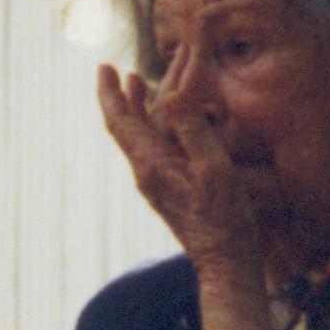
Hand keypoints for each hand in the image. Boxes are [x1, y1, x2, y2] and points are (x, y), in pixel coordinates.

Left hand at [98, 65, 268, 275]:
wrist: (225, 262)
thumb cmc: (225, 218)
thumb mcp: (215, 169)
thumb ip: (193, 131)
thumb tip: (170, 96)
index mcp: (151, 164)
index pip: (121, 121)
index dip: (111, 93)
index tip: (104, 67)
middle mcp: (146, 172)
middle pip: (126, 126)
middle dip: (123, 96)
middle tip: (119, 70)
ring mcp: (155, 182)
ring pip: (140, 137)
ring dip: (139, 108)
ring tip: (137, 83)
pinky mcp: (168, 189)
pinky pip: (154, 149)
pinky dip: (155, 126)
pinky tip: (164, 121)